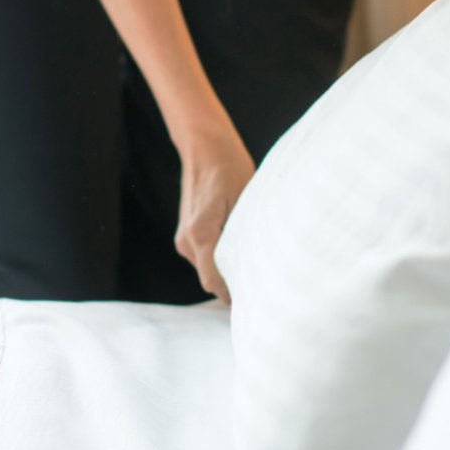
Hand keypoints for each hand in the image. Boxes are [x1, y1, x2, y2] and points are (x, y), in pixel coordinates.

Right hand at [172, 118, 255, 304]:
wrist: (205, 146)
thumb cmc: (229, 167)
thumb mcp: (245, 198)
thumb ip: (246, 233)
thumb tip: (257, 263)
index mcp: (201, 233)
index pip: (214, 281)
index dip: (234, 295)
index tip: (257, 302)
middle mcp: (187, 241)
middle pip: (212, 278)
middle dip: (235, 283)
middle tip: (265, 285)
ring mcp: (184, 238)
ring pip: (209, 267)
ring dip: (228, 269)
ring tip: (256, 261)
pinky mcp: (187, 233)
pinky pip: (205, 256)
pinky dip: (221, 257)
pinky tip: (241, 246)